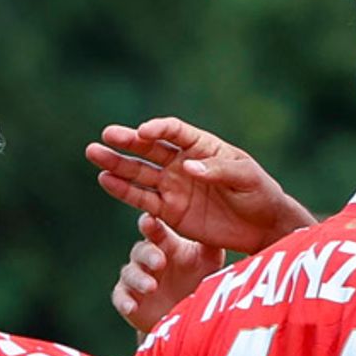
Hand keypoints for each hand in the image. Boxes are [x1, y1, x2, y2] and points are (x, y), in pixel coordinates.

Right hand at [85, 117, 312, 252]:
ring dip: (117, 164)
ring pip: (139, 172)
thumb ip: (218, 170)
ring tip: (93, 154)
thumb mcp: (246, 177)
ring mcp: (173, 186)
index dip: (158, 129)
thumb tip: (188, 167)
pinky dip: (124, 191)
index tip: (143, 131)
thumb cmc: (259, 193)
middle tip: (106, 135)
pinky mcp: (169, 211)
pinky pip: (142, 200)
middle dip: (127, 141)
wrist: (262, 226)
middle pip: (150, 148)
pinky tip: (105, 180)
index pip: (174, 131)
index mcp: (202, 146)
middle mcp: (182, 162)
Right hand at [115, 213, 222, 333]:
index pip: (155, 229)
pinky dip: (124, 302)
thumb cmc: (199, 278)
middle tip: (160, 262)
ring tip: (152, 287)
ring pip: (130, 273)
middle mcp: (147, 257)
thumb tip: (220, 229)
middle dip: (149, 254)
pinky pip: (120, 297)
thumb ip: (211, 246)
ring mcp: (135, 277)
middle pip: (141, 250)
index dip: (150, 224)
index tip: (149, 221)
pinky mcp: (127, 298)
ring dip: (139, 279)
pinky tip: (132, 307)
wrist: (188, 314)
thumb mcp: (209, 261)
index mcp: (165, 243)